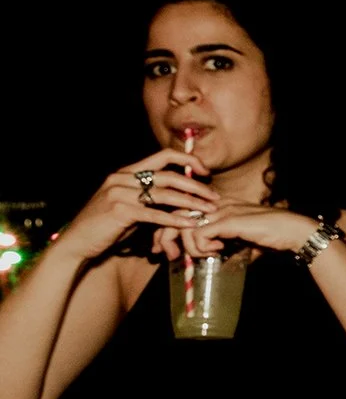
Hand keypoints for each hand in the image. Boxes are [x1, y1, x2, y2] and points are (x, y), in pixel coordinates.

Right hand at [51, 150, 218, 264]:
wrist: (78, 242)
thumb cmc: (107, 226)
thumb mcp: (131, 207)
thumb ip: (151, 199)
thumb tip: (183, 198)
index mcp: (126, 172)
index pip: (162, 155)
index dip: (187, 159)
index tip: (206, 170)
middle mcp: (122, 178)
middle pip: (168, 175)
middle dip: (195, 185)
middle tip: (214, 196)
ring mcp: (119, 193)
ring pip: (164, 193)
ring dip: (190, 202)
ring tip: (209, 210)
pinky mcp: (119, 211)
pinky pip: (154, 213)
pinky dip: (174, 219)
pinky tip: (189, 224)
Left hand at [154, 202, 320, 262]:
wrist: (294, 231)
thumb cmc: (274, 236)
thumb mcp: (244, 241)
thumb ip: (229, 248)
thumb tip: (220, 265)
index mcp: (219, 205)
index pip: (181, 211)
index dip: (167, 229)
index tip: (165, 249)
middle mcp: (217, 204)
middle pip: (175, 214)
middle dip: (164, 236)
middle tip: (166, 254)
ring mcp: (222, 210)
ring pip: (184, 225)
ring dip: (188, 246)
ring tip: (202, 256)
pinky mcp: (229, 220)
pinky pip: (200, 234)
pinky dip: (202, 247)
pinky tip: (218, 251)